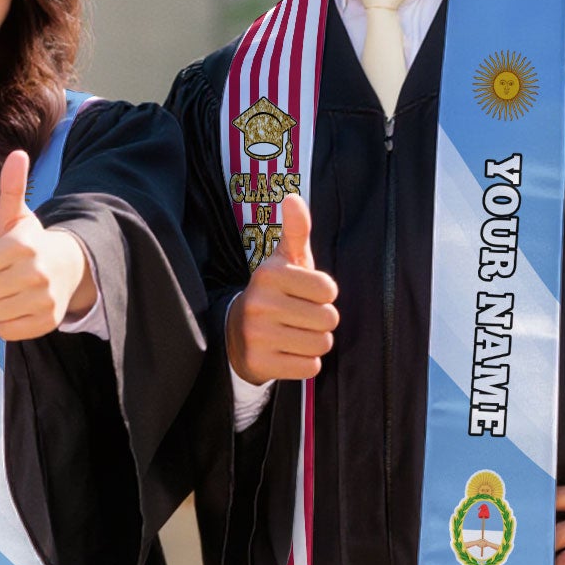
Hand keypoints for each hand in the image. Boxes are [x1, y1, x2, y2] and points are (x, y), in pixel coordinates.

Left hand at [0, 149, 93, 341]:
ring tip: (5, 292)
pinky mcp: (47, 322)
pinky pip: (5, 331)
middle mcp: (35, 274)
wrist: (70, 268)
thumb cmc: (31, 242)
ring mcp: (43, 300)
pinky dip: (6, 322)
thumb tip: (17, 153)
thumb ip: (11, 187)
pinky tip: (17, 306)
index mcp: (22, 246)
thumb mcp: (18, 216)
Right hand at [225, 192, 338, 381]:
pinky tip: (287, 352)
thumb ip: (296, 231)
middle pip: (329, 319)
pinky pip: (309, 367)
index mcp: (269, 274)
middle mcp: (259, 303)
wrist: (235, 333)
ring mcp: (257, 335)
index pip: (329, 290)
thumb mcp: (284, 261)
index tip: (304, 294)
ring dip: (314, 342)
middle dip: (321, 321)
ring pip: (321, 344)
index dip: (324, 295)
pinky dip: (304, 362)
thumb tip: (293, 197)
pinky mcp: (259, 363)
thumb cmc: (274, 293)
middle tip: (299, 317)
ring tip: (294, 334)